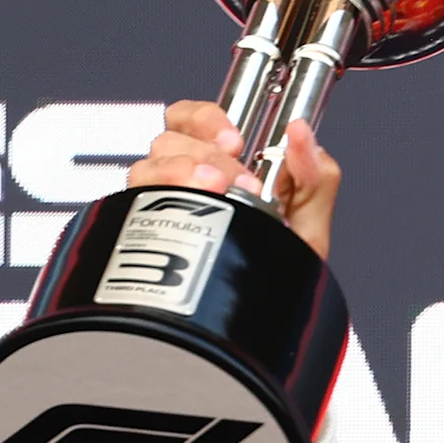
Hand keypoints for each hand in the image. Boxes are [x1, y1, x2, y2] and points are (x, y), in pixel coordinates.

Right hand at [123, 101, 343, 260]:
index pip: (190, 119)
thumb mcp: (309, 224)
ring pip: (147, 165)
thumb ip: (313, 176)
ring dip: (181, 172)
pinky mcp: (138, 232)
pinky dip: (152, 197)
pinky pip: (129, 201)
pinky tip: (179, 213)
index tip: (235, 140)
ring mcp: (158, 206)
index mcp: (219, 168)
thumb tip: (302, 132)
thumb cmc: (277, 275)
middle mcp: (183, 182)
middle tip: (240, 182)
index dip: (207, 118)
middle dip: (208, 154)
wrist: (260, 323)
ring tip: (214, 193)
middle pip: (169, 138)